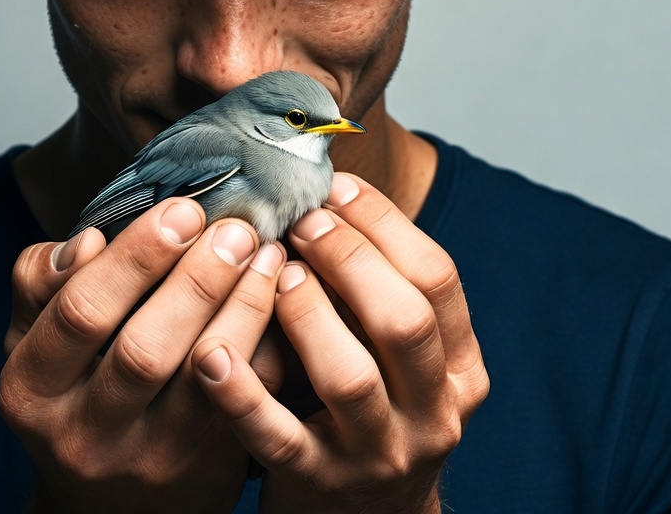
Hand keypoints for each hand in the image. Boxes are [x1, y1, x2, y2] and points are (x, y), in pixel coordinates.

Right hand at [0, 198, 286, 513]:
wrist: (107, 499)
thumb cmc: (72, 386)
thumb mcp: (36, 336)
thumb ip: (44, 281)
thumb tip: (89, 241)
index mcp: (31, 389)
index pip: (81, 313)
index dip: (136, 257)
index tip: (182, 209)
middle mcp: (83, 435)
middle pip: (144, 351)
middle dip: (197, 281)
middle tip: (234, 229)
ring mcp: (148, 461)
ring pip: (204, 379)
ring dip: (243, 306)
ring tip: (266, 252)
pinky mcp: (205, 471)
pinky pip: (246, 402)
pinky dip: (267, 344)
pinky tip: (283, 298)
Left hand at [191, 174, 488, 513]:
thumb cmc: (373, 402)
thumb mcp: (399, 352)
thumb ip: (377, 287)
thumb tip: (328, 193)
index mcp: (459, 367)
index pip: (436, 278)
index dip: (384, 223)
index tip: (336, 187)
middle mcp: (432, 412)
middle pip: (404, 320)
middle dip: (350, 257)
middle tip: (302, 221)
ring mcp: (377, 453)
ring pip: (349, 377)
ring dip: (307, 311)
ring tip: (273, 271)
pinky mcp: (319, 483)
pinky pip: (277, 435)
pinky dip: (242, 392)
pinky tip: (211, 351)